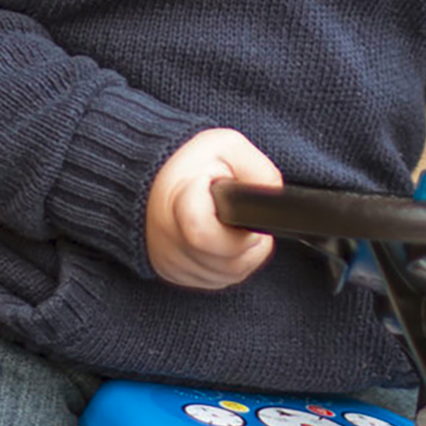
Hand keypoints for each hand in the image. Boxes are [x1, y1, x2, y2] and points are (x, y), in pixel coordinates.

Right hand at [146, 129, 281, 288]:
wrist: (148, 178)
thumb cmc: (190, 162)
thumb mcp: (227, 145)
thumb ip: (258, 170)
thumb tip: (276, 199)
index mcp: (178, 205)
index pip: (204, 234)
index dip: (237, 221)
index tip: (234, 204)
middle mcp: (169, 241)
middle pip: (230, 259)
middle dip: (249, 239)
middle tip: (241, 213)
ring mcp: (171, 263)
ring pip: (229, 274)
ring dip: (243, 253)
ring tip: (232, 223)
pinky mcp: (174, 275)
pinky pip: (218, 280)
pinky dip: (228, 263)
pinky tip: (222, 238)